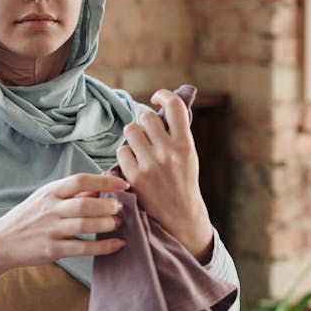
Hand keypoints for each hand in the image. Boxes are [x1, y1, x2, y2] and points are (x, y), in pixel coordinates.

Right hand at [0, 172, 127, 298]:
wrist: (1, 242)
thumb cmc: (28, 217)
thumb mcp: (46, 199)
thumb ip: (72, 194)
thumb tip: (101, 187)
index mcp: (50, 192)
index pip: (80, 180)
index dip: (104, 182)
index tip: (123, 185)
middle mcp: (50, 209)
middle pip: (84, 204)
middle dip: (107, 206)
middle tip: (121, 208)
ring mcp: (50, 230)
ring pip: (84, 225)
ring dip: (106, 224)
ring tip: (118, 224)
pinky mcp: (51, 250)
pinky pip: (82, 248)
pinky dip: (102, 246)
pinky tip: (117, 244)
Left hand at [115, 88, 213, 260]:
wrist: (180, 215)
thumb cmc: (183, 181)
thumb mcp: (189, 155)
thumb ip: (178, 132)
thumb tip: (167, 104)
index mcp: (185, 144)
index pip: (174, 106)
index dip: (163, 95)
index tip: (157, 98)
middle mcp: (168, 152)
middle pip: (146, 118)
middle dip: (145, 123)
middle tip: (148, 135)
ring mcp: (150, 165)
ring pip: (131, 131)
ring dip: (133, 137)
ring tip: (140, 149)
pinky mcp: (134, 176)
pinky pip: (121, 151)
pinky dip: (126, 155)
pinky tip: (133, 164)